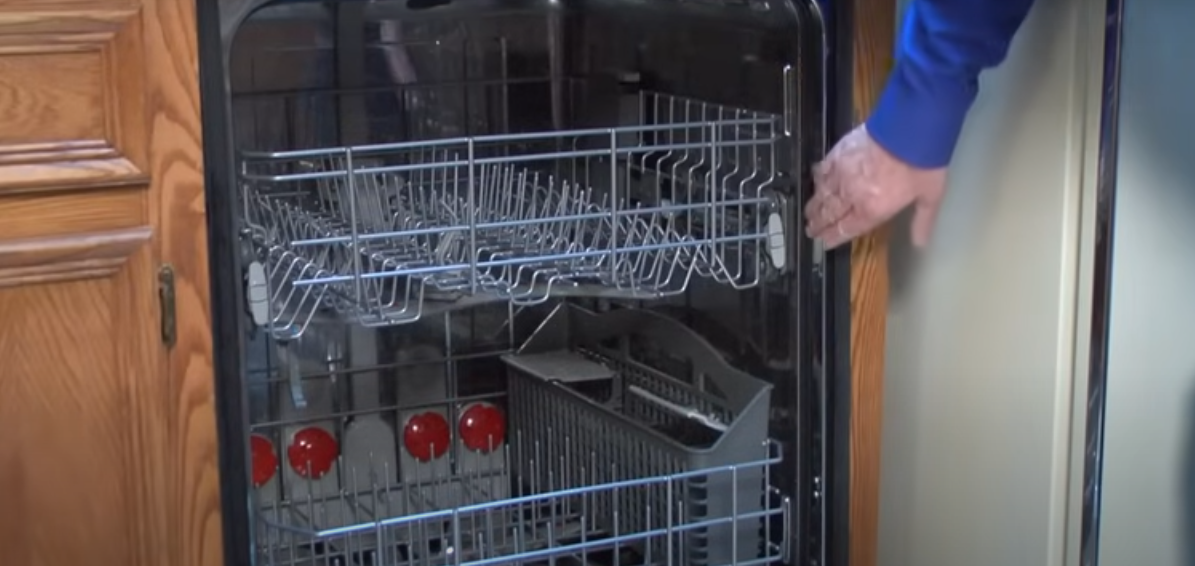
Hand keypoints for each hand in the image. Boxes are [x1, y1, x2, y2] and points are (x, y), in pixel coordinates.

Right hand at [804, 124, 947, 248]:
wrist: (908, 129)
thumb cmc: (922, 164)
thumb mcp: (930, 196)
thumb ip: (922, 221)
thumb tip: (920, 243)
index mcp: (872, 210)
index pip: (845, 230)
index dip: (832, 238)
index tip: (823, 243)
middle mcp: (851, 196)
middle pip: (828, 215)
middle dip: (818, 225)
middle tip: (810, 230)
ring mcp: (841, 175)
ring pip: (821, 196)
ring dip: (813, 207)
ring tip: (808, 213)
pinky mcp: (836, 155)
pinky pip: (821, 172)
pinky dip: (817, 180)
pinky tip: (816, 183)